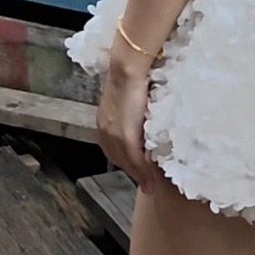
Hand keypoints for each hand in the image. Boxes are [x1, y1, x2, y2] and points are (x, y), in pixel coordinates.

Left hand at [97, 55, 160, 194]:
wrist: (127, 68)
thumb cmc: (129, 77)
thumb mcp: (126, 99)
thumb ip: (129, 113)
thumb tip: (139, 119)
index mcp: (104, 122)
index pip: (113, 149)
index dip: (126, 161)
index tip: (137, 169)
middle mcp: (105, 131)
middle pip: (118, 160)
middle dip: (132, 172)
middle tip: (147, 182)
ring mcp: (114, 134)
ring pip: (126, 163)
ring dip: (139, 176)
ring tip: (151, 186)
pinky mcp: (126, 135)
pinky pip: (135, 160)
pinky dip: (143, 172)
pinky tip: (151, 181)